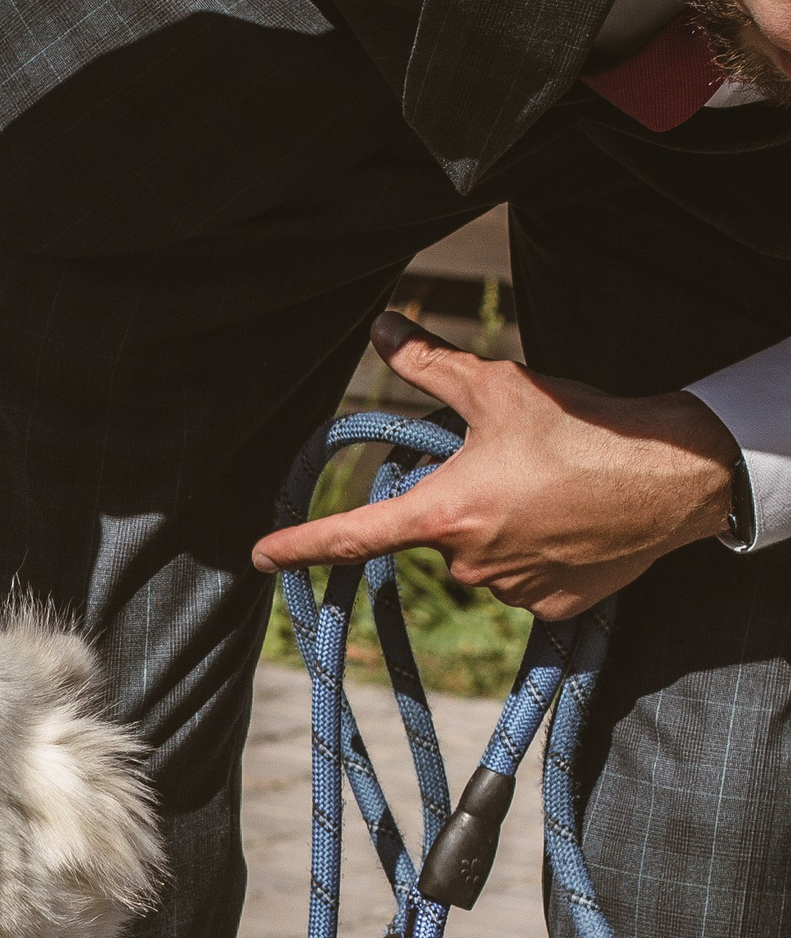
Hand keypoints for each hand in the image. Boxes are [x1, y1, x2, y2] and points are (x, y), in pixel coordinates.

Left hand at [250, 313, 739, 619]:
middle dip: (455, 499)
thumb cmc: (582, 427)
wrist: (676, 475)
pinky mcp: (552, 609)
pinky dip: (538, 551)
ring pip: (479, 555)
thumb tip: (381, 329)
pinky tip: (572, 521)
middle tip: (509, 464)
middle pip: (434, 529)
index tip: (261, 555)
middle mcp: (469, 563)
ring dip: (499, 525)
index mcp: (445, 513)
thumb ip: (429, 365)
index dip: (301, 545)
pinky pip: (523, 578)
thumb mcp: (500, 387)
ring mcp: (512, 590)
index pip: (352, 536)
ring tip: (551, 488)